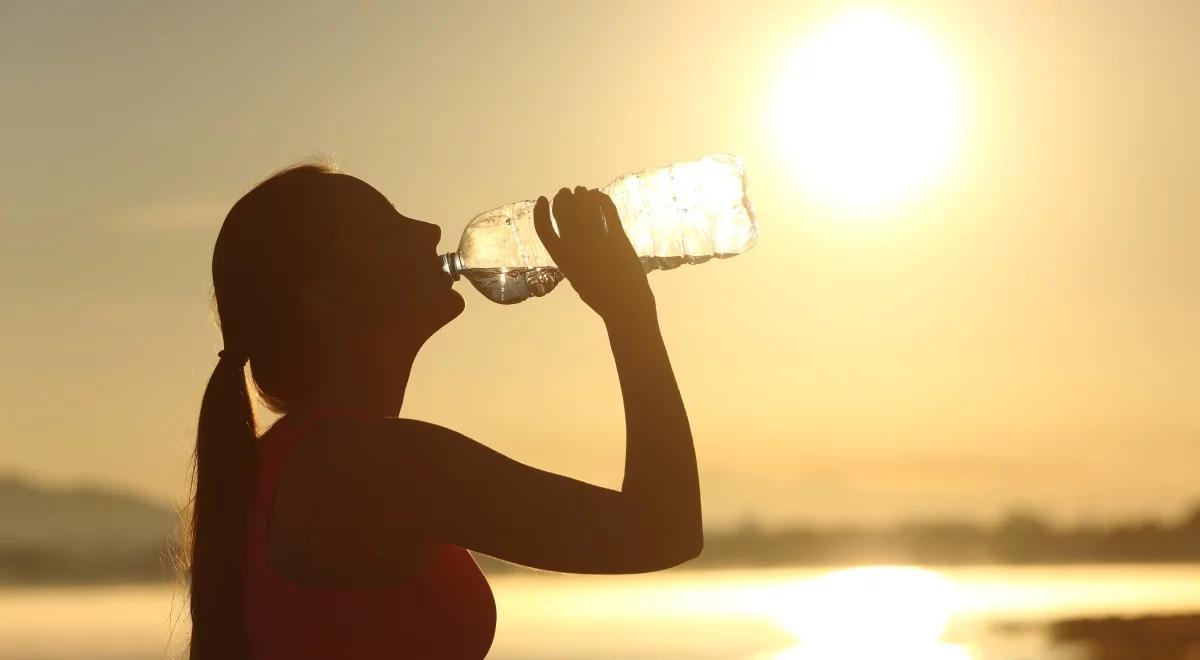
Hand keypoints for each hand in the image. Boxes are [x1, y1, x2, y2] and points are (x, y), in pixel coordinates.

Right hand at [534, 187, 654, 321]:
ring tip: (582, 191)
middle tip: (566, 192)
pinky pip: (607, 209)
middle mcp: (576, 245)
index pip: (543, 228)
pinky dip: (601, 198)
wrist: (624, 304)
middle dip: (563, 198)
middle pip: (564, 210)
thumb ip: (571, 259)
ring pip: (584, 205)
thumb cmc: (599, 297)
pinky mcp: (617, 236)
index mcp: (562, 258)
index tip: (543, 199)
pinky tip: (598, 195)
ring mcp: (597, 239)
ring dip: (581, 195)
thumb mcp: (576, 278)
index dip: (541, 211)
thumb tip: (570, 245)